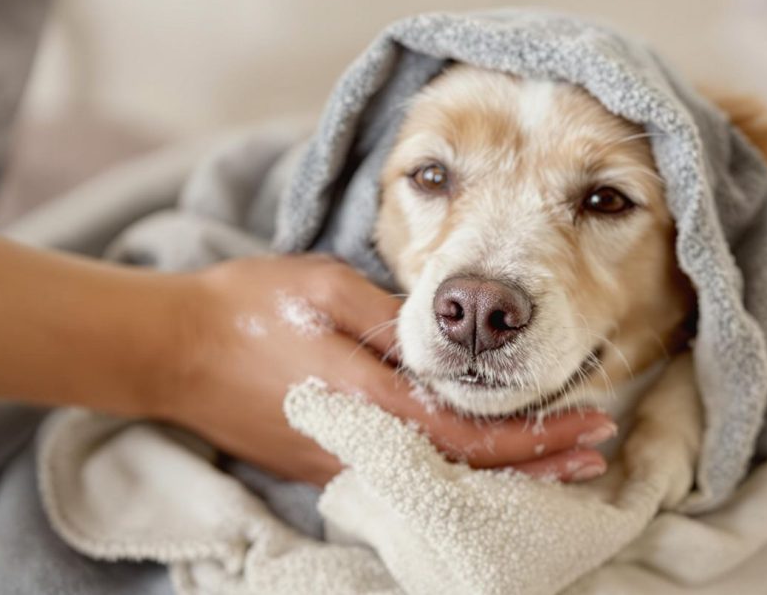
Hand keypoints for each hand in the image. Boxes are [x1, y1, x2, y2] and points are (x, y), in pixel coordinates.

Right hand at [162, 255, 615, 486]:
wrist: (172, 349)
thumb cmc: (246, 309)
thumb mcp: (324, 290)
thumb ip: (392, 319)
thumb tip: (448, 340)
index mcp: (366, 403)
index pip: (470, 441)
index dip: (536, 440)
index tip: (589, 426)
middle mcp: (359, 447)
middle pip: (463, 473)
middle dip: (534, 464)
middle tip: (593, 451)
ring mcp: (337, 460)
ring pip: (434, 477)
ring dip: (498, 468)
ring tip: (553, 456)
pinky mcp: (320, 457)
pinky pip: (402, 469)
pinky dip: (452, 465)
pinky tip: (474, 450)